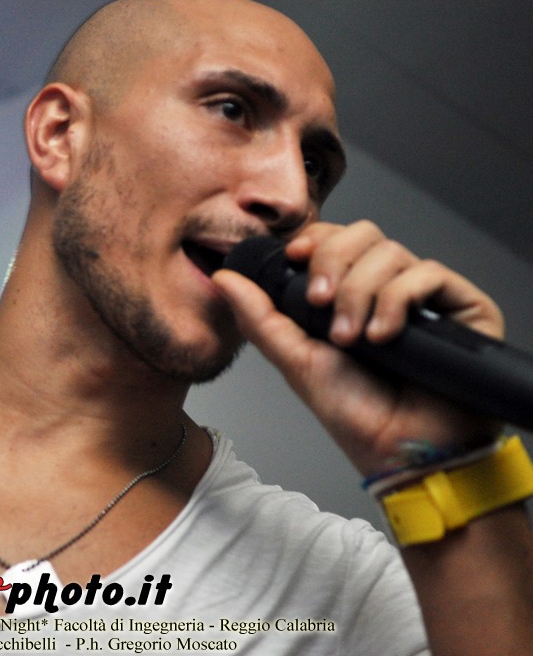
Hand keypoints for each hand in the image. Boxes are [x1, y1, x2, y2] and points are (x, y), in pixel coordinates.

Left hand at [212, 220, 503, 475]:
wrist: (399, 452)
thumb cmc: (354, 412)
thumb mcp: (295, 359)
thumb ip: (259, 316)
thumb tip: (224, 277)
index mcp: (350, 295)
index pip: (335, 239)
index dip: (316, 240)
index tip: (295, 257)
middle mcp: (388, 289)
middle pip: (363, 234)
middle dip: (333, 262)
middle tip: (320, 304)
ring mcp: (426, 297)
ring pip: (391, 252)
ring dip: (361, 293)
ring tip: (354, 339)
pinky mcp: (463, 307)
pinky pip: (428, 274)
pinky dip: (397, 300)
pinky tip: (384, 336)